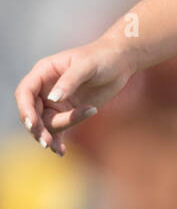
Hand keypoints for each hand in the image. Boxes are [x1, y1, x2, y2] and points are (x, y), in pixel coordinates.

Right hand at [14, 37, 138, 155]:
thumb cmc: (102, 57)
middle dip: (37, 128)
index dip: (25, 109)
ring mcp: (55, 102)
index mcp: (44, 72)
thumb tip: (53, 99)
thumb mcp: (86, 65)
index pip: (25, 92)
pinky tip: (61, 151)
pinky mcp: (67, 113)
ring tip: (60, 148)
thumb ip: (69, 81)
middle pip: (33, 113)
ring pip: (46, 124)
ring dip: (51, 136)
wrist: (120, 62)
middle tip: (47, 142)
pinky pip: (58, 130)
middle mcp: (45, 89)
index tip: (32, 123)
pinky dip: (58, 141)